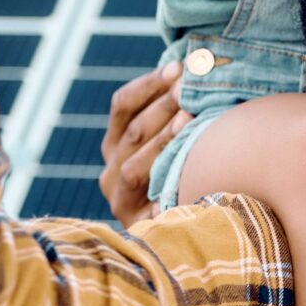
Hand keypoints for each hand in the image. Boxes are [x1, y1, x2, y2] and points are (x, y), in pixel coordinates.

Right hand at [99, 61, 190, 224]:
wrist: (182, 239)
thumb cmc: (186, 175)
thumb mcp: (173, 142)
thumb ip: (176, 110)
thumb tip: (195, 67)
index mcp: (116, 144)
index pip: (122, 106)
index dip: (148, 84)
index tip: (178, 65)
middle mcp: (110, 170)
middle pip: (132, 131)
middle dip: (163, 104)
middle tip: (191, 85)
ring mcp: (120, 198)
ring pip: (135, 163)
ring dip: (163, 136)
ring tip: (189, 116)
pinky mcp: (135, 222)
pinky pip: (147, 196)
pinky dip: (164, 178)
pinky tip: (188, 166)